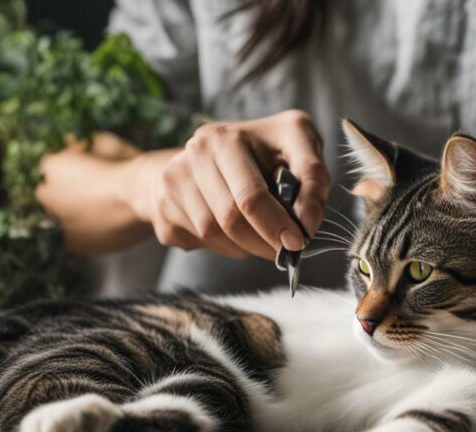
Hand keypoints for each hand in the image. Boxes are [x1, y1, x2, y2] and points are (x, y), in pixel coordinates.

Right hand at [129, 110, 329, 258]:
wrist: (207, 155)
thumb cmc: (264, 153)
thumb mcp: (297, 148)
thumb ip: (312, 177)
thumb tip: (307, 223)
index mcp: (230, 136)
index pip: (252, 194)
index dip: (279, 223)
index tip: (300, 241)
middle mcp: (197, 150)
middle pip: (231, 217)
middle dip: (265, 242)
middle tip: (286, 251)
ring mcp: (174, 176)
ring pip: (213, 233)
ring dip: (245, 246)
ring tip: (260, 235)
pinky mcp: (163, 204)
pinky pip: (197, 240)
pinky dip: (223, 246)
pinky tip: (233, 231)